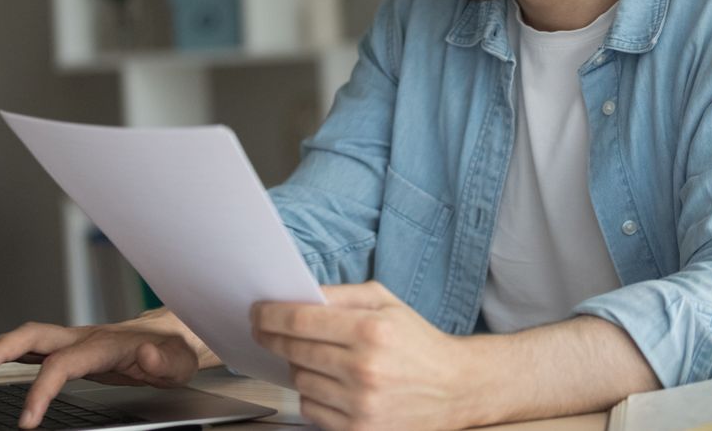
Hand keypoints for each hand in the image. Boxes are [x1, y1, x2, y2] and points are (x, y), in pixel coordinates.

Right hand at [0, 309, 211, 428]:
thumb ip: (162, 361)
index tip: (27, 418)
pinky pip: (32, 346)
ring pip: (29, 338)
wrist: (175, 337)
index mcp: (106, 345)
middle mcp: (85, 337)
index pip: (64, 364)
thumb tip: (144, 354)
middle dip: (2, 350)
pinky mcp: (70, 347)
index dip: (42, 389)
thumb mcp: (178, 362)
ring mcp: (75, 340)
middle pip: (36, 335)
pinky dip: (3, 350)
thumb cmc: (174, 352)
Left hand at [252, 281, 471, 430]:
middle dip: (272, 338)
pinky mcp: (359, 430)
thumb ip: (342, 295)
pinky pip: (311, 409)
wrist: (455, 388)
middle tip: (264, 330)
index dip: (270, 315)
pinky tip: (330, 383)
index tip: (256, 312)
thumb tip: (297, 296)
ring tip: (316, 358)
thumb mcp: (386, 302)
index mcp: (372, 330)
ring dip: (298, 366)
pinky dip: (313, 394)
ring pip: (300, 381)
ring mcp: (360, 404)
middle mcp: (365, 369)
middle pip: (294, 351)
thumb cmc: (417, 341)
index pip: (300, 321)